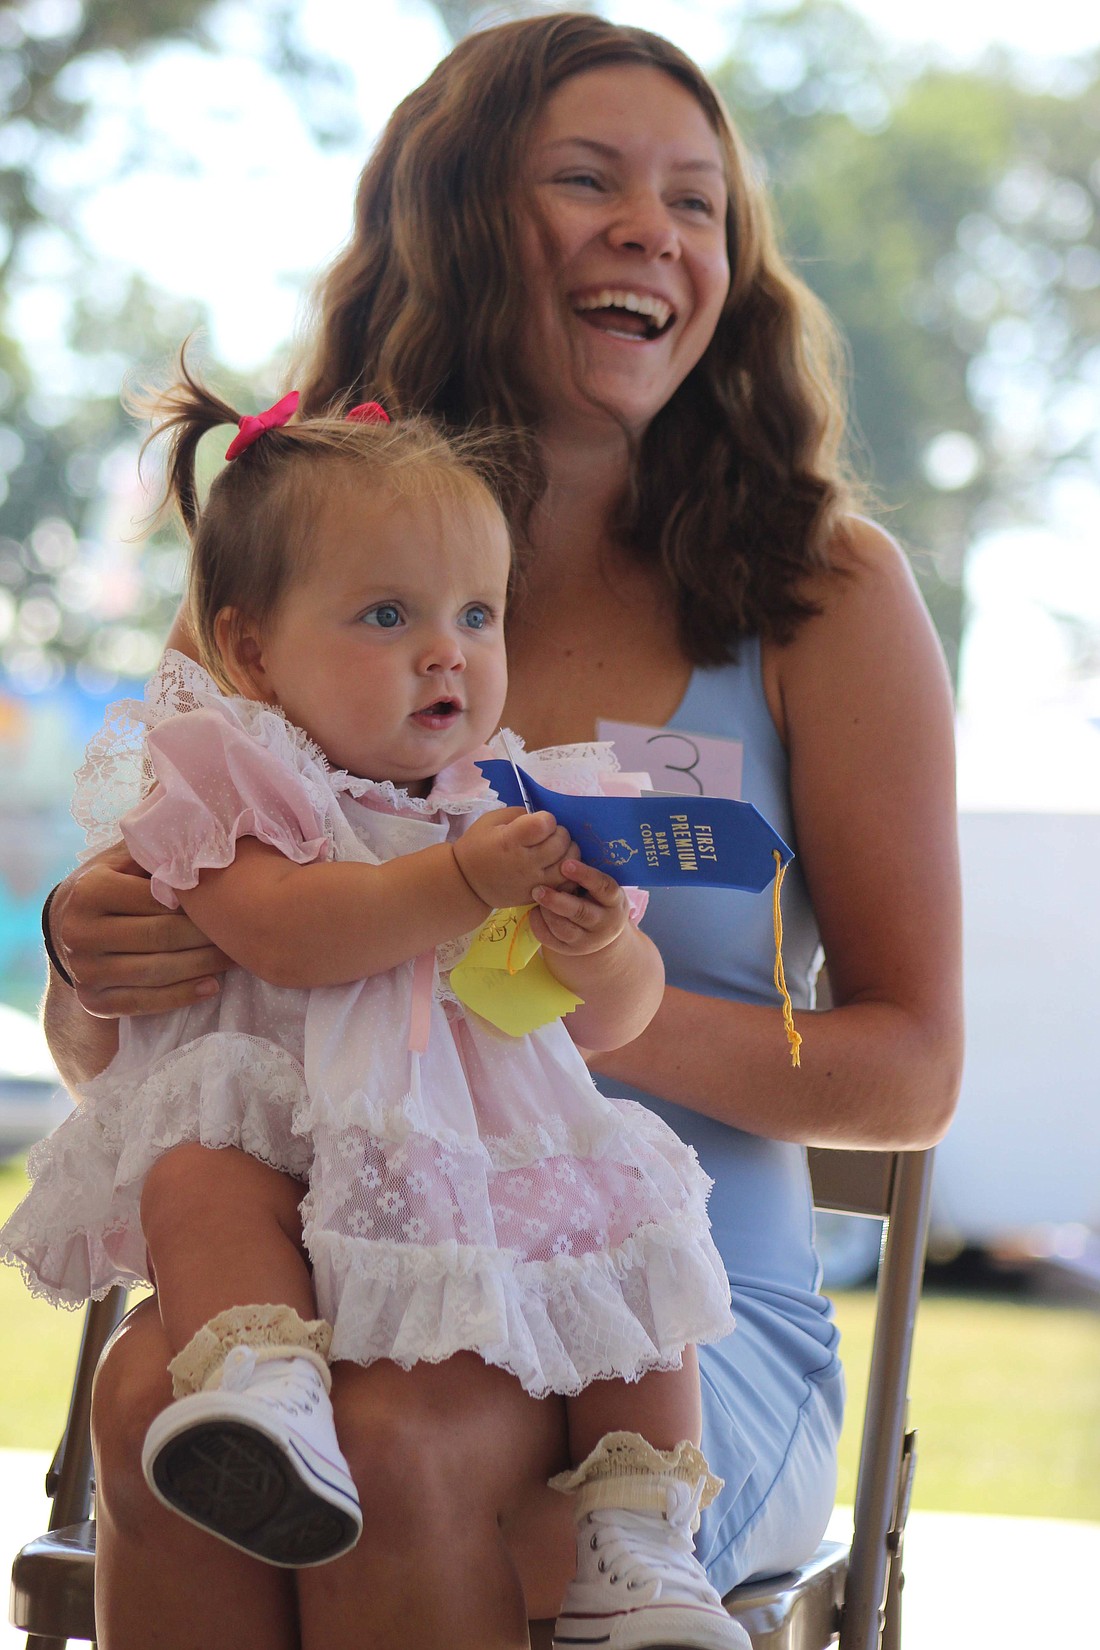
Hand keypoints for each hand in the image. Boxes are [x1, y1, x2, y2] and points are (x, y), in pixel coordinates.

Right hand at [48, 840, 231, 1017]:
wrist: (65, 931)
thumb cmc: (108, 886)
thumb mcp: (121, 861)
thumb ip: (154, 852)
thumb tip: (203, 837)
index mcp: (90, 891)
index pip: (157, 899)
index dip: (198, 901)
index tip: (231, 901)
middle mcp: (80, 932)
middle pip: (161, 936)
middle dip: (207, 936)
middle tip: (243, 931)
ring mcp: (85, 971)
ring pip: (157, 972)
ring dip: (203, 967)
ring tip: (235, 958)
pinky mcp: (94, 1001)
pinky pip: (145, 1002)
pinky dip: (182, 996)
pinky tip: (212, 987)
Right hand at [453, 808, 577, 910]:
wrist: (467, 883)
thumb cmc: (477, 846)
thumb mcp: (490, 821)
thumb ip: (519, 815)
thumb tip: (543, 818)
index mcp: (510, 841)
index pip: (545, 824)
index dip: (546, 818)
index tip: (538, 822)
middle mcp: (525, 863)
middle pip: (560, 843)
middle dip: (560, 833)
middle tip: (549, 835)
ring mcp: (533, 882)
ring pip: (568, 865)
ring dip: (569, 852)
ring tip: (558, 849)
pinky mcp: (538, 895)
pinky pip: (564, 884)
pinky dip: (568, 872)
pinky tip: (558, 865)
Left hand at [528, 858, 629, 956]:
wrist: (602, 932)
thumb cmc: (596, 896)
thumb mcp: (601, 885)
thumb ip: (587, 873)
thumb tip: (563, 839)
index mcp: (615, 901)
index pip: (604, 887)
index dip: (585, 875)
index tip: (565, 863)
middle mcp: (604, 923)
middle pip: (581, 913)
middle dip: (558, 900)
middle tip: (538, 888)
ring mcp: (588, 940)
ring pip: (564, 929)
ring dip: (547, 912)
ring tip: (536, 895)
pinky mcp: (571, 950)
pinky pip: (551, 940)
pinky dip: (539, 924)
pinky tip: (533, 911)